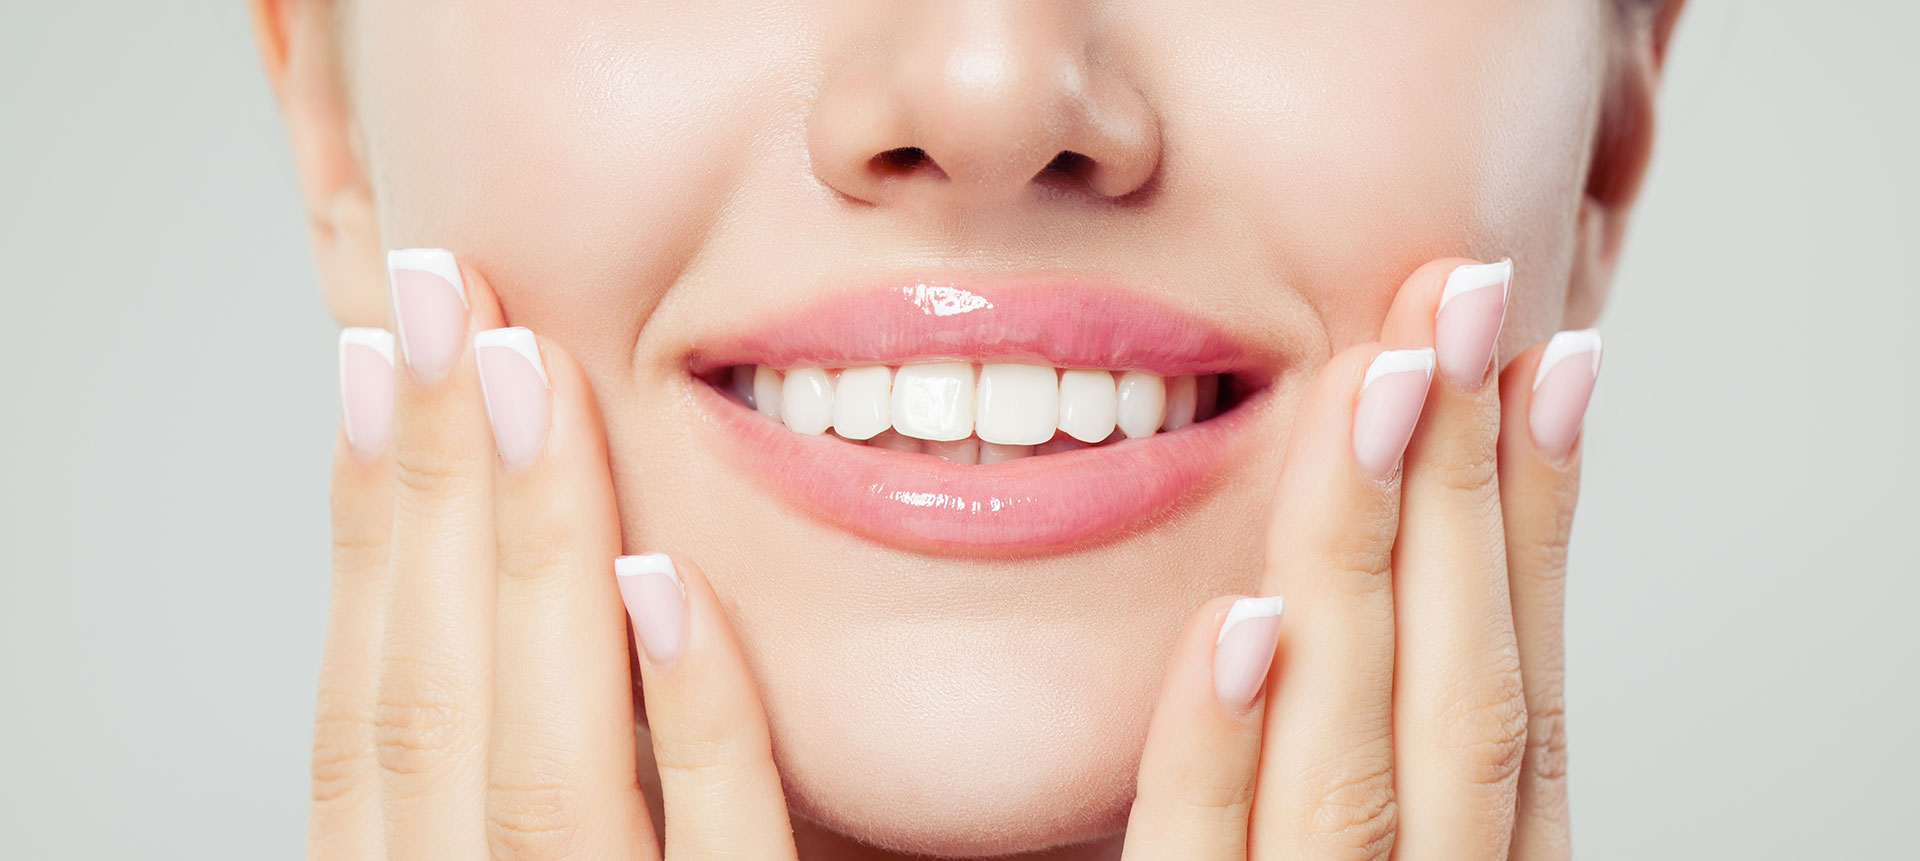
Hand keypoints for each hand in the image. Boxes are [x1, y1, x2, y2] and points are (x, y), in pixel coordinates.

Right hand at [313, 250, 798, 857]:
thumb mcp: (571, 849)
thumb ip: (544, 753)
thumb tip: (520, 563)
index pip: (369, 710)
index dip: (369, 530)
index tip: (372, 360)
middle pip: (430, 707)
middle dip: (435, 487)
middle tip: (441, 292)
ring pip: (546, 767)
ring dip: (533, 554)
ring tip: (527, 373)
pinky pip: (719, 850)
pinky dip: (692, 715)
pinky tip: (668, 582)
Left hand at [1122, 257, 1598, 858]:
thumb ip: (1381, 756)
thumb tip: (1419, 565)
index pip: (1522, 685)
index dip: (1538, 519)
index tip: (1547, 356)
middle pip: (1463, 694)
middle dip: (1464, 485)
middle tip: (1458, 298)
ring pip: (1353, 758)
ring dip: (1363, 559)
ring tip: (1374, 385)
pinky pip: (1195, 856)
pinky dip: (1221, 741)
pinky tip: (1241, 617)